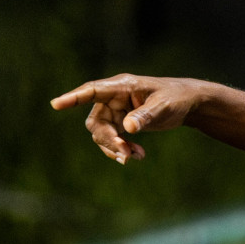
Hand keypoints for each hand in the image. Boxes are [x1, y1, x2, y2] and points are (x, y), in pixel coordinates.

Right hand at [51, 74, 207, 163]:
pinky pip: (112, 139)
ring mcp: (116, 110)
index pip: (92, 91)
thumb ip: (146, 116)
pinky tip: (138, 156)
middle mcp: (114, 97)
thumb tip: (128, 128)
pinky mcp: (121, 122)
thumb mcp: (164, 106)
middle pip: (96, 121)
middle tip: (125, 153)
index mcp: (121, 86)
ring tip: (135, 157)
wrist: (188, 103)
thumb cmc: (176, 98)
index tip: (56, 105)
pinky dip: (121, 149)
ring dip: (114, 148)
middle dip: (107, 140)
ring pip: (102, 133)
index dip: (73, 98)